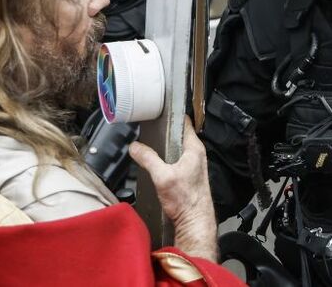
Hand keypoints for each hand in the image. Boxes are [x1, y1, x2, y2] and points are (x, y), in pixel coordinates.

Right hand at [129, 116, 218, 261]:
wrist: (194, 221)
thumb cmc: (186, 201)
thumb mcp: (162, 176)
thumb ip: (148, 159)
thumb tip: (135, 147)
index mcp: (194, 148)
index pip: (185, 122)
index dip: (172, 114)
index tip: (160, 109)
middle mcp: (197, 154)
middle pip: (179, 134)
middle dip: (164, 131)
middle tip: (149, 126)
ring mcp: (194, 164)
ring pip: (177, 147)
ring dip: (165, 145)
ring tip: (149, 142)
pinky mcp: (189, 175)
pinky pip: (176, 159)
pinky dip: (166, 157)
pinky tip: (156, 162)